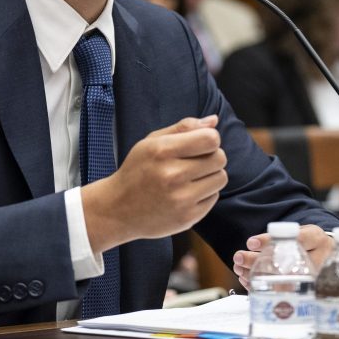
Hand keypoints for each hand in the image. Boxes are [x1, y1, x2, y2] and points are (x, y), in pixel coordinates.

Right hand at [82, 115, 226, 252]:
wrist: (118, 209)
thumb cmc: (138, 170)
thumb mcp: (152, 142)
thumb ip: (184, 128)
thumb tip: (214, 121)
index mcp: (162, 151)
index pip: (211, 139)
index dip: (210, 138)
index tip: (200, 143)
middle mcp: (172, 175)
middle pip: (220, 158)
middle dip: (212, 156)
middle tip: (194, 161)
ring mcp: (180, 199)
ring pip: (221, 178)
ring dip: (210, 175)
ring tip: (191, 178)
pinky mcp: (187, 218)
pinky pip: (214, 198)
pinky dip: (205, 194)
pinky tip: (186, 193)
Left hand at [232, 224, 333, 290]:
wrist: (328, 258)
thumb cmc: (310, 245)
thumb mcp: (301, 234)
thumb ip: (280, 239)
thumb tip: (250, 248)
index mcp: (317, 239)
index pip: (294, 239)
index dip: (270, 242)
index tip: (250, 243)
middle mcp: (320, 259)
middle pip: (284, 262)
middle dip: (257, 261)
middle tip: (239, 258)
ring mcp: (315, 279)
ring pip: (281, 279)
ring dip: (256, 274)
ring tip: (239, 268)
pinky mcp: (309, 293)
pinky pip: (282, 292)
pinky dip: (262, 286)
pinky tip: (248, 280)